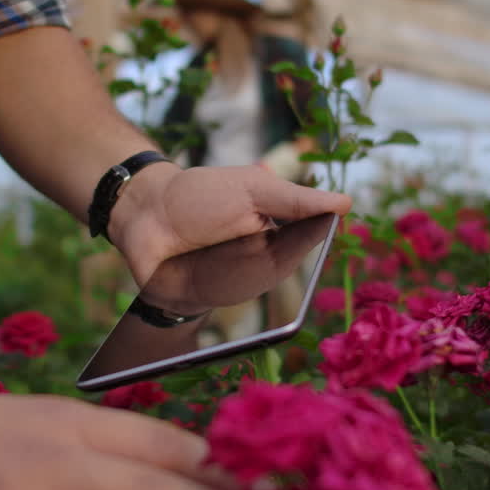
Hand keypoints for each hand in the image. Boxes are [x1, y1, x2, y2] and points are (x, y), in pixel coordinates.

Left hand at [108, 164, 351, 286]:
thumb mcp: (252, 190)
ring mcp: (236, 282)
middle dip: (269, 251)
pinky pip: (225, 300)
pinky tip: (208, 267)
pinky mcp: (211, 299)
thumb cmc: (200, 195)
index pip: (306, 241)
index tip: (315, 226)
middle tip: (252, 230)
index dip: (312, 237)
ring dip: (241, 264)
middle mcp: (261, 261)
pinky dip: (220, 283)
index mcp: (276, 234)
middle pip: (282, 267)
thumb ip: (296, 201)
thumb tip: (345, 204)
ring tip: (220, 241)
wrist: (144, 212)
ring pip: (255, 283)